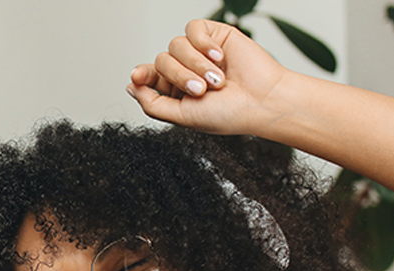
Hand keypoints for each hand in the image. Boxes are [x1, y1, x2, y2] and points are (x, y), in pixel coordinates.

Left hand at [127, 20, 288, 136]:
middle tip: (201, 90)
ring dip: (195, 64)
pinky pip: (193, 29)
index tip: (138, 76)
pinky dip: (203, 43)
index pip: (149, 77)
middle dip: (179, 76)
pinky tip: (219, 57)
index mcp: (174, 91)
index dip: (142, 74)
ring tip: (217, 80)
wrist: (262, 101)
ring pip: (175, 45)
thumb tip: (131, 87)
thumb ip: (153, 104)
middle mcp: (185, 70)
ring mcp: (198, 52)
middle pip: (162, 61)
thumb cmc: (228, 114)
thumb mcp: (183, 117)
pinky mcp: (214, 35)